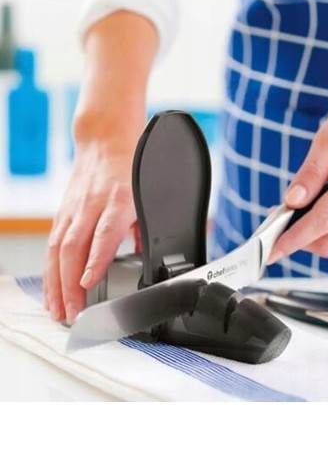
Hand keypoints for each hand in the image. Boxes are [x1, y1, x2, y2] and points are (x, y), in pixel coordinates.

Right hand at [43, 10, 157, 322]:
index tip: (87, 283)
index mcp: (119, 199)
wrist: (106, 139)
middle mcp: (92, 204)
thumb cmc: (132, 168)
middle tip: (72, 313)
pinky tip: (51, 290)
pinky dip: (50, 270)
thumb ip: (149, 228)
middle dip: (69, 283)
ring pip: (57, 249)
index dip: (94, 259)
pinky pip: (52, 244)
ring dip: (55, 283)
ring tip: (57, 311)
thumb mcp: (150, 194)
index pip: (103, 233)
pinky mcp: (63, 212)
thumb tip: (152, 260)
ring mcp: (74, 208)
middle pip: (73, 247)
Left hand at [269, 69, 327, 262]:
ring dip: (311, 231)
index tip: (272, 251)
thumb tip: (290, 201)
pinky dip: (325, 222)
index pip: (323, 221)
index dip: (294, 239)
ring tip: (292, 208)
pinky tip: (316, 202)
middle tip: (275, 223)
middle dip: (299, 240)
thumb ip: (310, 172)